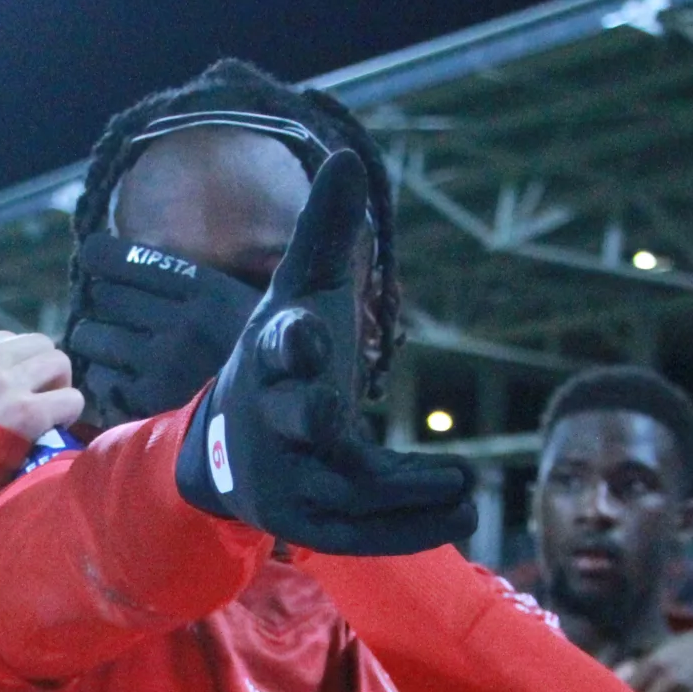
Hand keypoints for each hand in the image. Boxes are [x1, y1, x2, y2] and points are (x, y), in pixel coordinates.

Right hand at [0, 331, 84, 443]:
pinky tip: (55, 429)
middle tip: (39, 398)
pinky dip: (69, 414)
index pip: (7, 340)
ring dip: (59, 388)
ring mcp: (5, 383)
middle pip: (39, 344)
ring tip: (49, 412)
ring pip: (59, 363)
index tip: (15, 389)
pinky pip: (71, 399)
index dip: (17, 366)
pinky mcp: (26, 412)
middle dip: (44, 371)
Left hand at [67, 234, 260, 425]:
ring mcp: (162, 364)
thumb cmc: (261, 352)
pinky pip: (100, 380)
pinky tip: (120, 378)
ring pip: (91, 337)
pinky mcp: (150, 403)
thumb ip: (193, 280)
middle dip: (102, 301)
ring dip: (95, 339)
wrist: (283, 409)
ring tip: (109, 346)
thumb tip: (137, 255)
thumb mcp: (237, 301)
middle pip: (102, 296)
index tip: (94, 258)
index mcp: (205, 289)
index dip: (99, 256)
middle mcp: (179, 322)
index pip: (124, 259)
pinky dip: (103, 377)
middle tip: (112, 311)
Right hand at [171, 152, 475, 554]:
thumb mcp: (301, 294)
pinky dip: (408, 528)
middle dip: (315, 419)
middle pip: (293, 418)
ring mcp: (286, 476)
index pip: (279, 342)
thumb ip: (323, 235)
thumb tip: (345, 159)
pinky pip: (360, 532)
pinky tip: (461, 517)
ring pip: (342, 489)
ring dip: (404, 492)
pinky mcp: (306, 521)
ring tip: (465, 491)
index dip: (293, 339)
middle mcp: (271, 417)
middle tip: (346, 418)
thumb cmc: (279, 357)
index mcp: (269, 354)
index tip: (311, 333)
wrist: (226, 444)